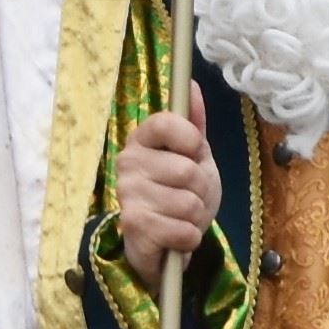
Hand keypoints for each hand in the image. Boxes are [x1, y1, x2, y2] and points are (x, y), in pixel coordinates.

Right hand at [114, 100, 219, 284]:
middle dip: (201, 189)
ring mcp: (127, 195)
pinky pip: (184, 230)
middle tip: (188, 196)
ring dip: (195, 216)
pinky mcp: (134, 226)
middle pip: (187, 170)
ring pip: (189, 203)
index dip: (190, 139)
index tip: (193, 152)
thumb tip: (193, 85)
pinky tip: (175, 236)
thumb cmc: (179, 194)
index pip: (165, 122)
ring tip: (181, 217)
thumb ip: (193, 125)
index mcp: (141, 140)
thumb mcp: (194, 157)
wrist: (163, 242)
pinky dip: (189, 237)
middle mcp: (127, 163)